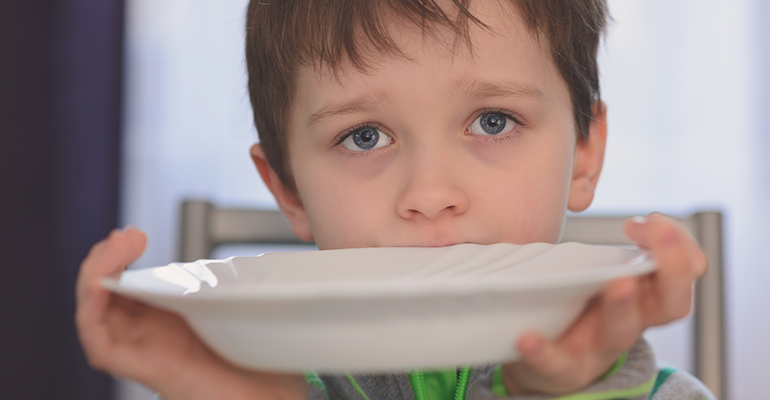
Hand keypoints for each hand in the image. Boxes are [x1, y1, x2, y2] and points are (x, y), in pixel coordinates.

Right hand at [75, 227, 306, 399]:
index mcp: (173, 320)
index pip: (131, 286)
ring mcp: (146, 352)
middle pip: (107, 296)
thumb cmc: (265, 362)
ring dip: (96, 277)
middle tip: (128, 236)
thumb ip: (238, 285)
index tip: (135, 236)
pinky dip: (93, 312)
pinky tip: (102, 287)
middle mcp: (153, 336)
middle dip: (107, 260)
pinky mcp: (145, 370)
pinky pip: (101, 344)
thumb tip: (247, 260)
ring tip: (114, 249)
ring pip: (97, 315)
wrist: (276, 399)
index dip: (122, 260)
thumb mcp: (249, 308)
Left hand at [500, 213, 707, 394]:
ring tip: (617, 284)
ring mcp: (598, 347)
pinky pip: (557, 362)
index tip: (650, 219)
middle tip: (654, 232)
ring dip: (622, 306)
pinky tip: (527, 338)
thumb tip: (574, 167)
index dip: (678, 245)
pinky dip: (545, 351)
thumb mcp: (593, 270)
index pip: (683, 270)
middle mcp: (630, 321)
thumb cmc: (574, 306)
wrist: (542, 363)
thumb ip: (593, 235)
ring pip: (621, 331)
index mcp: (642, 294)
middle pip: (670, 303)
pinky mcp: (562, 368)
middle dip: (670, 268)